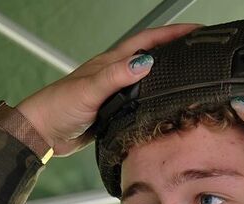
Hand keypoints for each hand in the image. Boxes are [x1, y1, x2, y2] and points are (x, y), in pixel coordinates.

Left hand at [15, 23, 200, 156]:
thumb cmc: (57, 106)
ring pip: (148, 80)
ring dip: (168, 75)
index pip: (147, 41)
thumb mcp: (89, 89)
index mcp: (110, 62)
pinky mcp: (114, 112)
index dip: (172, 34)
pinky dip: (156, 100)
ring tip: (192, 76)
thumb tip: (146, 62)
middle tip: (201, 50)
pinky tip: (166, 107)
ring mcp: (115, 93)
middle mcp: (115, 74)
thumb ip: (116, 76)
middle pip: (152, 56)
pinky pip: (141, 102)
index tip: (196, 31)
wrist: (42, 132)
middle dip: (176, 50)